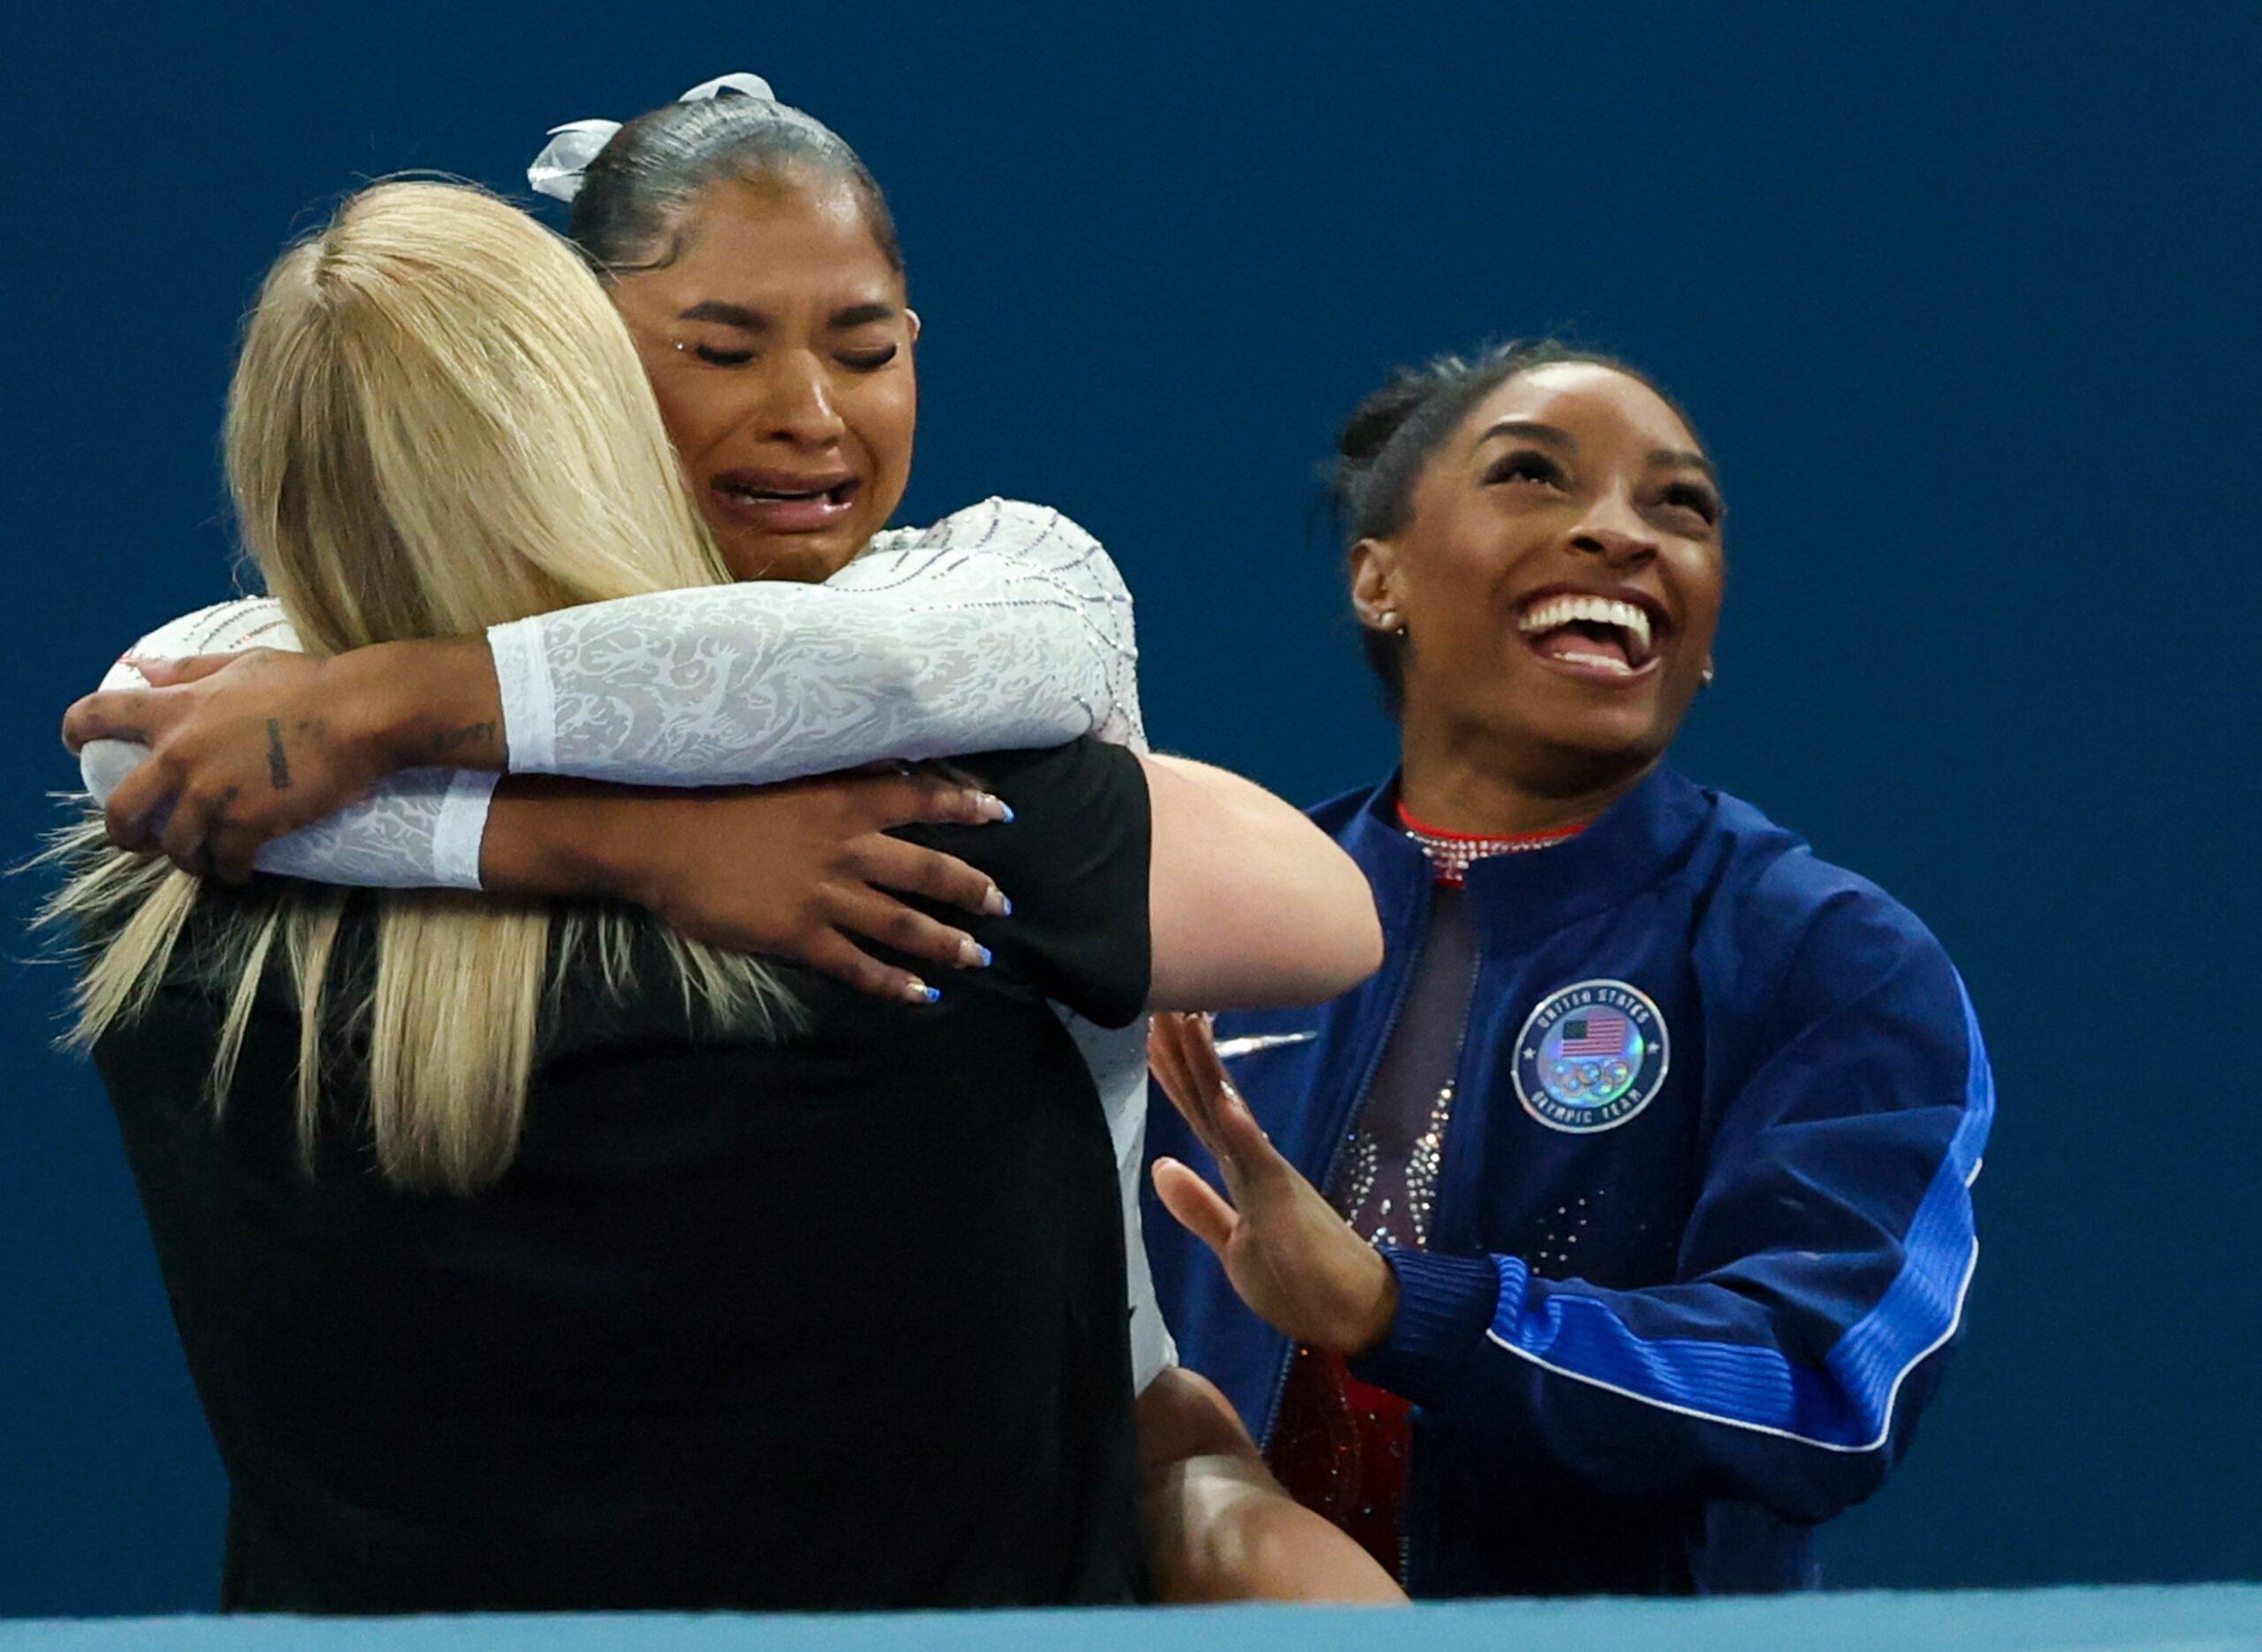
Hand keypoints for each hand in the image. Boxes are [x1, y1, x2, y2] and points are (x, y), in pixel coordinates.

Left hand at [62, 649, 399, 882]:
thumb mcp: (242, 665)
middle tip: (143, 838)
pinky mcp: (249, 826)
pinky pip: (225, 863)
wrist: (360, 714)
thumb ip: (188, 670)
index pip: (95, 716)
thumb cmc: (308, 682)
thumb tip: (140, 667)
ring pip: (175, 847)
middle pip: (120, 811)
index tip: (79, 748)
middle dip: (125, 833)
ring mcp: (213, 797)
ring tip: (208, 858)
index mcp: (175, 712)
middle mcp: (180, 758)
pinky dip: (231, 871)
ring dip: (188, 857)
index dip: (76, 733)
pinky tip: (242, 869)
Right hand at [569, 768, 1016, 1004]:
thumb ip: (833, 774)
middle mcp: (847, 848)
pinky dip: (893, 982)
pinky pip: (856, 965)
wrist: (659, 833)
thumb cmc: (711, 791)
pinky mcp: (798, 935)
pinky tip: (922, 995)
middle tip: (1002, 904)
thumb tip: (879, 764)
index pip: (921, 798)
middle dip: (971, 889)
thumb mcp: (783, 768)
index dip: (964, 805)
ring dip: (946, 940)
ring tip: (980, 955)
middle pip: (927, 871)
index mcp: (844, 799)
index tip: (1001, 811)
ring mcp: (825, 895)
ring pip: (903, 922)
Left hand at [1148, 1013, 1398, 1356]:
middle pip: (1209, 1099)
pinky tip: (1225, 1098)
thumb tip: (1160, 1165)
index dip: (1174, 1071)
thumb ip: (1199, 1206)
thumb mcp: (1233, 1245)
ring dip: (1207, 1068)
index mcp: (1242, 1172)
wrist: (1356, 1316)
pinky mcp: (1285, 1203)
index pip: (1201, 1112)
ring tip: (1187, 1018)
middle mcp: (1253, 1163)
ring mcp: (1270, 1177)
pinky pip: (1259, 1162)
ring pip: (1229, 1114)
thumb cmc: (1300, 1283)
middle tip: (1161, 994)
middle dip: (1182, 1050)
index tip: (1151, 1027)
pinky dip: (1241, 1130)